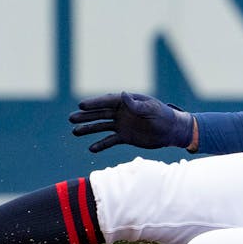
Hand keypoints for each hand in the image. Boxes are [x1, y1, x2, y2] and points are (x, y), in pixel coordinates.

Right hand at [69, 92, 194, 152]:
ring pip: (101, 127)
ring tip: (74, 132)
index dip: (94, 103)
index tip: (81, 105)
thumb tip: (123, 95)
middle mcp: (121, 112)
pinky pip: (109, 141)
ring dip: (88, 129)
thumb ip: (136, 104)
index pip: (106, 101)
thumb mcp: (151, 108)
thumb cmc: (163, 115)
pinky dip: (100, 144)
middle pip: (99, 114)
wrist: (172, 131)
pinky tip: (91, 148)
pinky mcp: (124, 137)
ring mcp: (121, 125)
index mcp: (126, 102)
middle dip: (85, 116)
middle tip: (71, 118)